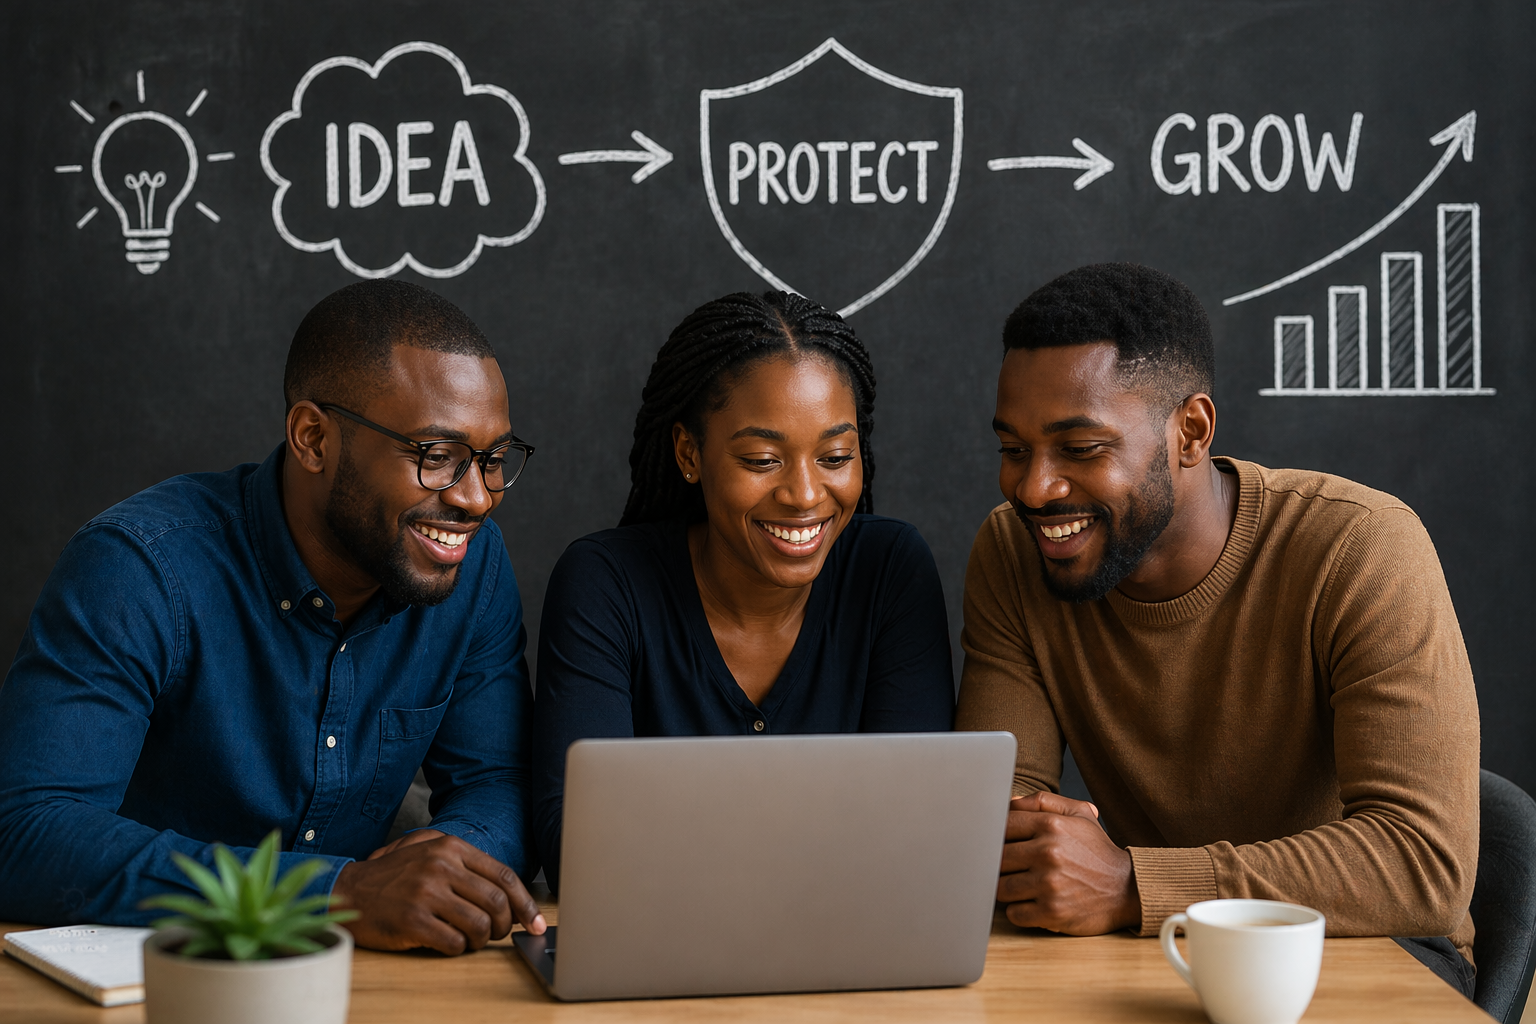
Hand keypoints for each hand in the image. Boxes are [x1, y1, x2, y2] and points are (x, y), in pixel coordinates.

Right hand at [331, 832, 546, 953]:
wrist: (348, 890)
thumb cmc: (395, 876)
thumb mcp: (430, 853)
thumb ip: (468, 865)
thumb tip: (511, 895)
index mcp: (450, 848)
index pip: (504, 876)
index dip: (526, 903)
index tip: (535, 922)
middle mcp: (441, 866)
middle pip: (497, 903)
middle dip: (505, 926)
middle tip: (498, 935)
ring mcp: (426, 893)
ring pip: (480, 925)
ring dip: (482, 940)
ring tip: (470, 940)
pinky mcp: (412, 920)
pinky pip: (454, 943)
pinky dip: (459, 950)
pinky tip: (448, 944)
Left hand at [997, 791, 1139, 934]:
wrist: (1128, 889)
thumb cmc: (1098, 852)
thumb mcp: (1079, 815)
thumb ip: (1042, 802)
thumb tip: (1010, 803)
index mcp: (1051, 825)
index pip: (1002, 826)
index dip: (999, 836)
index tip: (1005, 844)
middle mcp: (1048, 852)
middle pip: (998, 858)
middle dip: (1002, 865)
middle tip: (1014, 868)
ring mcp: (1049, 884)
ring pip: (1002, 887)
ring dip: (1008, 889)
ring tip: (1023, 886)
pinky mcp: (1052, 912)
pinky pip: (1014, 913)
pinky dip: (1019, 911)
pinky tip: (1033, 904)